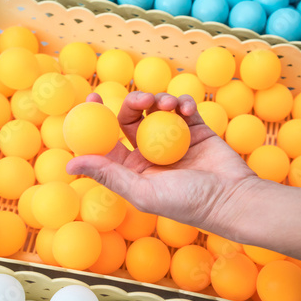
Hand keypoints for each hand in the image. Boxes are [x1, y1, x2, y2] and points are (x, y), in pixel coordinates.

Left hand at [66, 91, 261, 232]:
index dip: (97, 119)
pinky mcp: (195, 129)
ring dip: (159, 100)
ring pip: (156, 109)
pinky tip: (186, 109)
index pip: (108, 140)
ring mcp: (173, 139)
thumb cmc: (187, 202)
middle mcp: (150, 152)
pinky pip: (183, 107)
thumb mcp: (142, 191)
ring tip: (168, 105)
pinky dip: (183, 103)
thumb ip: (108, 175)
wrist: (231, 198)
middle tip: (141, 99)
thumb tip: (70, 165)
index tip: (92, 98)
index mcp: (133, 169)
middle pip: (131, 119)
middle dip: (133, 103)